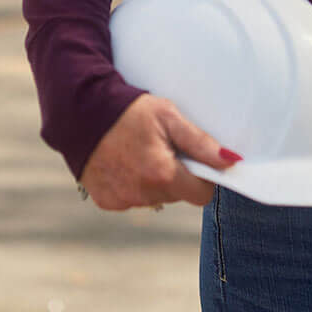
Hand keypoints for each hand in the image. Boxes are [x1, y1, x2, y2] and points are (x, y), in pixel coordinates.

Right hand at [77, 94, 241, 210]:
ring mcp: (123, 200)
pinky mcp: (106, 201)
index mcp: (162, 174)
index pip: (201, 195)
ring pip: (154, 198)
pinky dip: (132, 185)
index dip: (202, 177)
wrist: (80, 111)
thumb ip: (201, 143)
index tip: (192, 158)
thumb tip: (232, 162)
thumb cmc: (129, 110)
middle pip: (177, 195)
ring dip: (154, 182)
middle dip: (177, 176)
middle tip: (162, 148)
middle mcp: (143, 193)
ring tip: (139, 152)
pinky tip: (123, 163)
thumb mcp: (169, 117)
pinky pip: (131, 199)